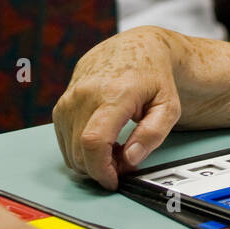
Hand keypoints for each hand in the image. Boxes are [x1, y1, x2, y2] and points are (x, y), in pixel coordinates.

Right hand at [53, 28, 182, 189]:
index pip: (93, 141)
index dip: (101, 170)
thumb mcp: (168, 106)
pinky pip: (65, 141)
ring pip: (70, 150)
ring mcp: (69, 98)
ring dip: (91, 160)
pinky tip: (102, 140)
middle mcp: (84, 94)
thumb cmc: (154, 76)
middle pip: (79, 152)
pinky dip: (81, 149)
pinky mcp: (61, 105)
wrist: (136, 47)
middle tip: (123, 162)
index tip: (114, 180)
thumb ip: (152, 134)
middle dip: (100, 168)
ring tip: (116, 148)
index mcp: (113, 93)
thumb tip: (130, 160)